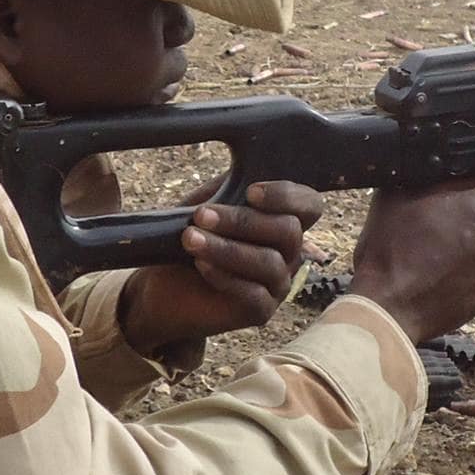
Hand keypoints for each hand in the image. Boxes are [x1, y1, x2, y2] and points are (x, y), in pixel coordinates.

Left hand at [118, 181, 324, 352]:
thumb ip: (227, 185)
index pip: (310, 206)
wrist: (164, 285)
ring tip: (190, 239)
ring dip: (227, 248)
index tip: (251, 192)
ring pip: (269, 263)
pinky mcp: (261, 312)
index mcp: (281, 220)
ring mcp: (277, 284)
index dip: (288, 197)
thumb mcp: (206, 203)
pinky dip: (226, 277)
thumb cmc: (190, 237)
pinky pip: (254, 294)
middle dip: (243, 221)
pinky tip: (201, 265)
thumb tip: (243, 162)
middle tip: (202, 215)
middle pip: (289, 231)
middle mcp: (288, 252)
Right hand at [347, 156, 474, 345]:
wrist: (384, 309)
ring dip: (466, 250)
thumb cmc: (386, 249)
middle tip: (430, 231)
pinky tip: (438, 280)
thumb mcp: (403, 194)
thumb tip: (455, 163)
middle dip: (470, 220)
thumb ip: (437, 176)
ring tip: (427, 260)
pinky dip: (465, 276)